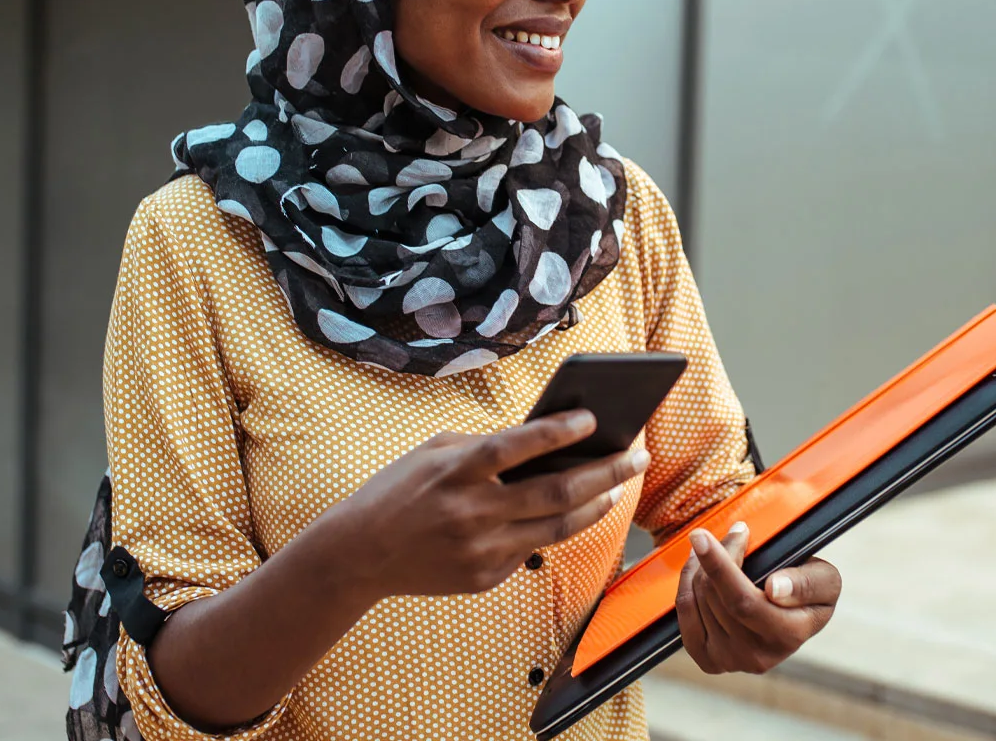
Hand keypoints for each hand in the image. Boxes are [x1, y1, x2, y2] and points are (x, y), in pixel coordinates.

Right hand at [328, 411, 649, 598]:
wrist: (359, 553)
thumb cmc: (399, 490)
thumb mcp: (434, 452)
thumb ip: (485, 445)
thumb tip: (544, 440)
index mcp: (456, 471)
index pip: (519, 445)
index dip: (559, 430)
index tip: (593, 418)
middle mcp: (473, 511)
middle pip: (557, 491)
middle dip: (607, 472)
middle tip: (636, 456)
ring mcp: (481, 550)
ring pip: (558, 528)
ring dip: (597, 505)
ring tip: (618, 486)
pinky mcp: (484, 578)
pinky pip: (531, 551)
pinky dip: (555, 529)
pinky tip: (574, 512)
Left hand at [674, 522, 840, 673]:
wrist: (792, 621)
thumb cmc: (808, 593)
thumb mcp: (825, 580)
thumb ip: (806, 583)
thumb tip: (775, 588)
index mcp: (787, 636)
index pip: (742, 601)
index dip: (719, 567)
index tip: (701, 536)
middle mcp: (756, 656)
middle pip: (715, 595)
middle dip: (715, 555)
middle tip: (731, 533)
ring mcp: (728, 661)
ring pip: (697, 599)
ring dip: (700, 566)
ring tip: (717, 549)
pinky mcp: (707, 659)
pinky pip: (684, 612)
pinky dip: (687, 583)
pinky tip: (699, 567)